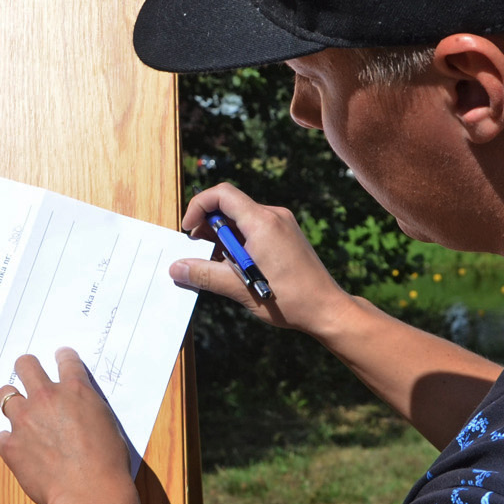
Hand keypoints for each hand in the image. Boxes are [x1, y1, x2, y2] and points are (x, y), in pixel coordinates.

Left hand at [0, 349, 133, 503]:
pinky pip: (1, 435)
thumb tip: (80, 409)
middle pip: (26, 366)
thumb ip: (88, 409)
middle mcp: (46, 398)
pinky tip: (18, 446)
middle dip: (27, 367)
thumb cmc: (107, 463)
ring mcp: (25, 420)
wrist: (89, 491)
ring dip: (12, 400)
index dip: (63, 356)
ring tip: (18, 410)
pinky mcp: (11, 445)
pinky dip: (9, 440)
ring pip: (5, 395)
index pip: (66, 360)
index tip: (60, 356)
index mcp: (75, 390)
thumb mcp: (107, 425)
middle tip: (29, 372)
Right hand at [173, 182, 360, 339]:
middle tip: (200, 252)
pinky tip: (239, 267)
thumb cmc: (289, 299)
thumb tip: (176, 268)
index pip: (221, 194)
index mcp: (262, 222)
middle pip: (230, 206)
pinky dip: (239, 242)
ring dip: (224, 238)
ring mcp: (282, 224)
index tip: (189, 230)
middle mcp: (273, 216)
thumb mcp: (239, 288)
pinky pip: (254, 228)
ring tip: (221, 266)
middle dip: (208, 227)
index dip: (198, 207)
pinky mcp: (286, 234)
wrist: (326, 308)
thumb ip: (205, 274)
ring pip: (241, 219)